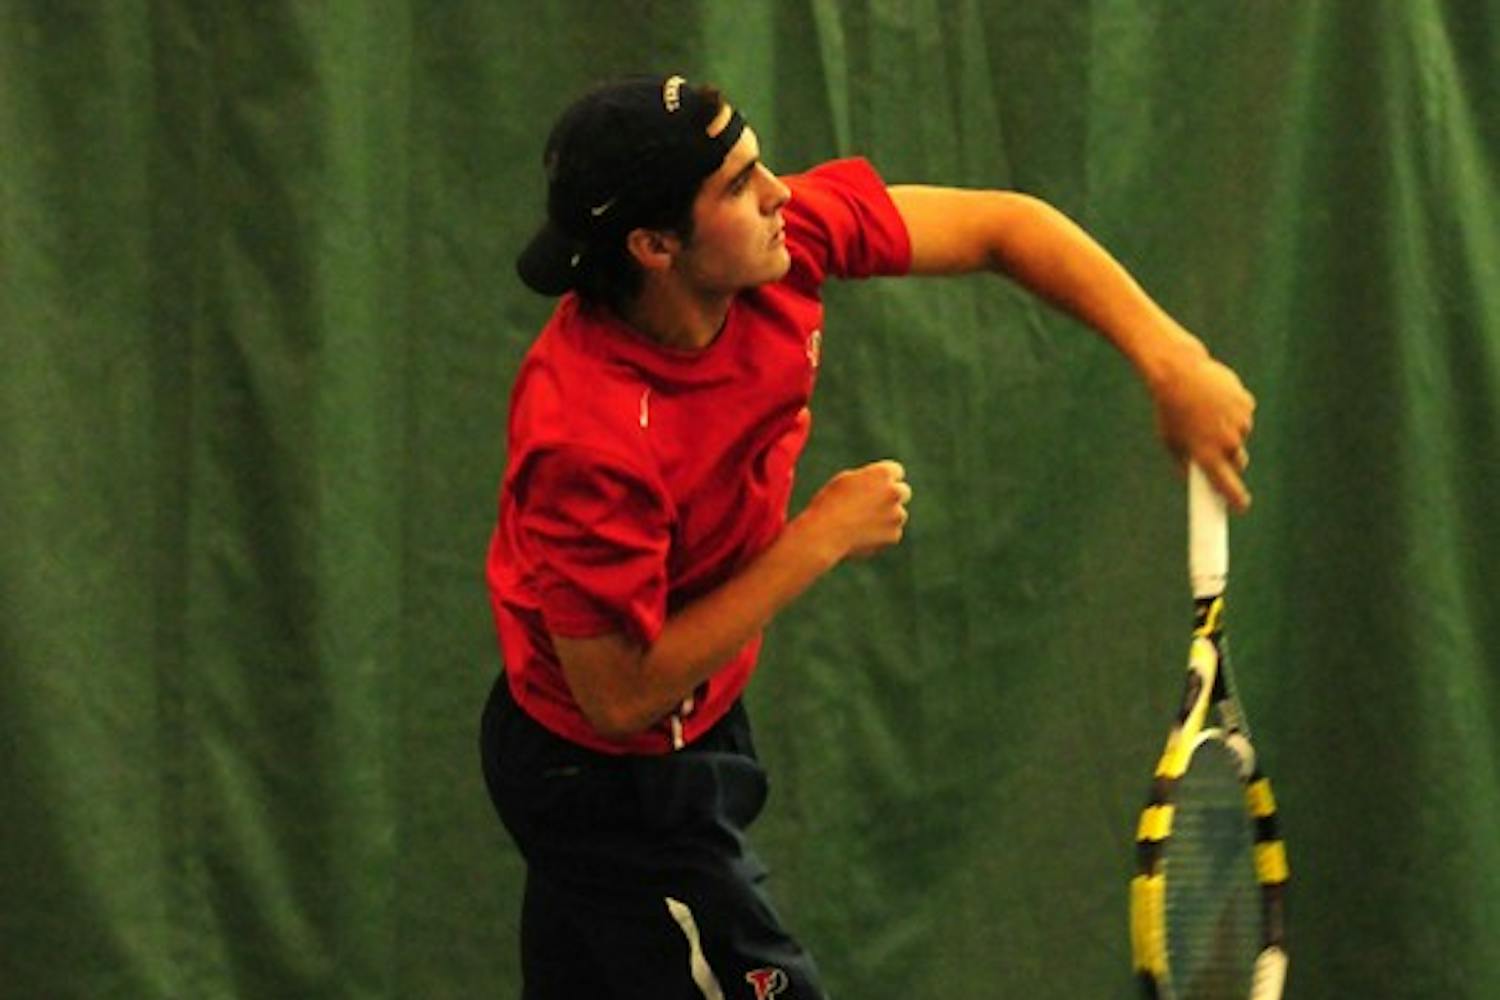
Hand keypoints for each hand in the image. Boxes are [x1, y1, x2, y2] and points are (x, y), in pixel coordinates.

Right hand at [798, 460, 912, 561]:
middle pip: (902, 492)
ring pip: (897, 514)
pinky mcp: (894, 535)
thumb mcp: (846, 480)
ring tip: (859, 523)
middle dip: (891, 496)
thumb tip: (881, 487)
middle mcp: (895, 492)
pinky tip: (861, 535)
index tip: (875, 485)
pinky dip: (881, 534)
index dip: (884, 479)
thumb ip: (869, 480)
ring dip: (886, 517)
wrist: (825, 534)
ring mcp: (897, 515)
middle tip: (872, 504)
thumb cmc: (830, 503)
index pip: (896, 471)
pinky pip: (891, 532)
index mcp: (883, 473)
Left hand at [1150, 350, 1256, 511]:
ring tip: (1209, 414)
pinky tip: (1217, 400)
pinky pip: (1244, 414)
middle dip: (1231, 460)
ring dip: (1229, 430)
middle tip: (1218, 449)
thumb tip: (1191, 479)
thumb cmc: (1169, 410)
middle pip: (1239, 462)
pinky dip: (1234, 410)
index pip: (1228, 486)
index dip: (1236, 499)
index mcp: (1207, 455)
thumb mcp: (1169, 441)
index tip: (1241, 506)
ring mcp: (1239, 423)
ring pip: (1240, 435)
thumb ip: (1182, 464)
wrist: (1179, 375)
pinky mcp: (1246, 404)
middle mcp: (1227, 442)